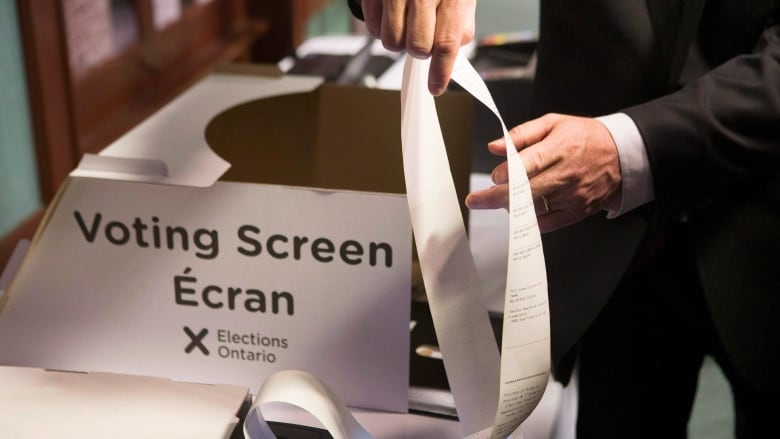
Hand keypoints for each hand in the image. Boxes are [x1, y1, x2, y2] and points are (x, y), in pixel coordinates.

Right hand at [360, 0, 476, 94]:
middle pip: (417, 46)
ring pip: (392, 42)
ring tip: (406, 25)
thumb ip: (460, 25)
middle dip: (420, 51)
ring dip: (400, 43)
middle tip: (422, 39)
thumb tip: (452, 53)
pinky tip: (392, 17)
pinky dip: (382, 31)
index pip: (446, 42)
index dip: (441, 70)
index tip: (436, 86)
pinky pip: (373, 30)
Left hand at [465, 114, 622, 232]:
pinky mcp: (578, 211)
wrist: (622, 154)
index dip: (506, 174)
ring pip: (533, 209)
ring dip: (512, 206)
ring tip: (506, 197)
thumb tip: (495, 147)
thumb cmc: (584, 136)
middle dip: (495, 198)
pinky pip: (547, 224)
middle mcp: (567, 174)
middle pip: (525, 192)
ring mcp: (573, 196)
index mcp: (560, 148)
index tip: (493, 177)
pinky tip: (522, 210)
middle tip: (476, 200)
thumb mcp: (554, 124)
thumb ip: (521, 134)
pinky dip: (529, 220)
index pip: (527, 165)